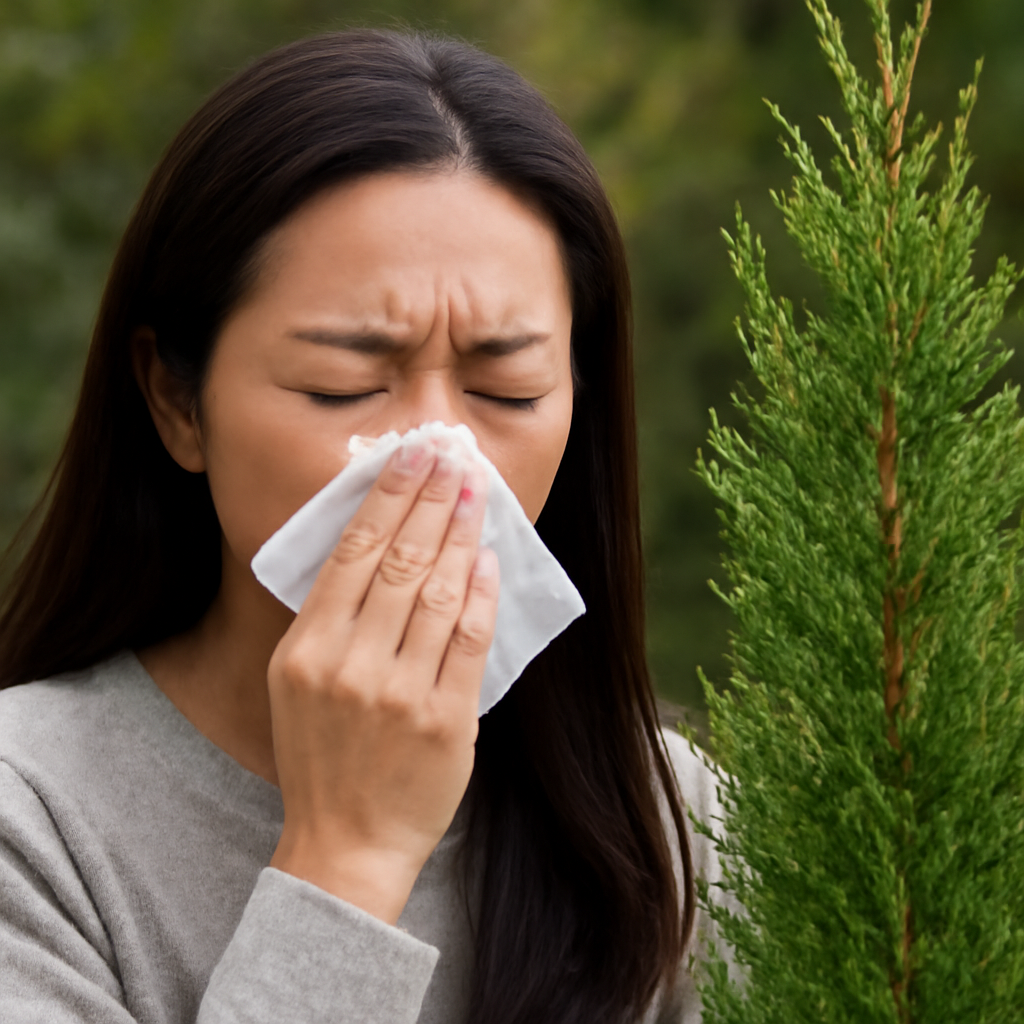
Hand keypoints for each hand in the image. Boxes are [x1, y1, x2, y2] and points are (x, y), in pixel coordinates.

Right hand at [267, 436, 498, 923]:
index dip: (387, 498)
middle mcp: (350, 665)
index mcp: (306, 650)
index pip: (352, 553)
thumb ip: (327, 620)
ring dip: (460, 535)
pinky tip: (488, 559)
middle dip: (431, 500)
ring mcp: (399, 693)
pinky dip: (482, 594)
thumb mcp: (296, 684)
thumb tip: (373, 544)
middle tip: (452, 457)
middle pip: (399, 562)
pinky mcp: (444, 720)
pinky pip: (470, 641)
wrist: (345, 844)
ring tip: (475, 493)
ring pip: (439, 593)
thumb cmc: (321, 757)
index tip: (410, 456)